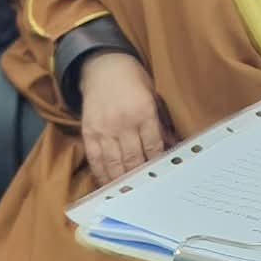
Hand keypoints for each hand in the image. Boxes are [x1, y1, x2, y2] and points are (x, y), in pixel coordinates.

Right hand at [78, 52, 170, 183]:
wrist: (101, 66)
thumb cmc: (133, 79)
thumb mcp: (153, 95)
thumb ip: (160, 121)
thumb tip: (172, 144)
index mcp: (143, 112)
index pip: (153, 146)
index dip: (157, 164)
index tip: (163, 178)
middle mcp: (123, 123)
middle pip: (134, 159)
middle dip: (141, 178)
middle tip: (148, 193)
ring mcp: (104, 129)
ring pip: (114, 163)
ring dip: (122, 181)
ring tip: (130, 195)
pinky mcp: (88, 133)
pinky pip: (96, 159)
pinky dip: (102, 174)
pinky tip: (109, 184)